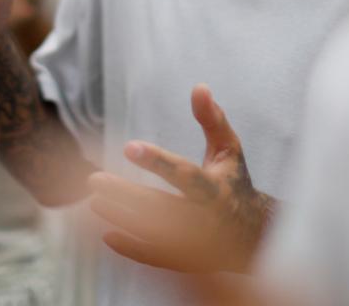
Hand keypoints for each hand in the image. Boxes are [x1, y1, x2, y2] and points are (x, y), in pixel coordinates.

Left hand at [89, 85, 273, 273]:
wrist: (255, 236)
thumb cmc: (235, 184)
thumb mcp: (229, 150)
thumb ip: (213, 120)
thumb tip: (199, 86)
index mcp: (215, 190)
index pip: (184, 175)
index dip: (157, 161)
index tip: (128, 146)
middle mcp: (204, 220)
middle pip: (160, 208)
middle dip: (125, 194)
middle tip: (94, 179)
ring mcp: (194, 246)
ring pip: (153, 234)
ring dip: (121, 218)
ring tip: (93, 201)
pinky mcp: (186, 262)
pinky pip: (154, 258)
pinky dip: (130, 248)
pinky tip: (106, 234)